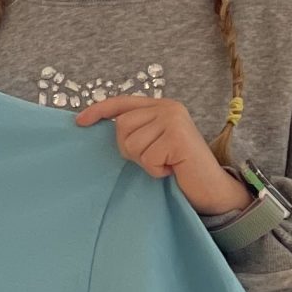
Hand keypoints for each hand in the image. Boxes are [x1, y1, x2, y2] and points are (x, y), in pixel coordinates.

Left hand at [74, 95, 250, 216]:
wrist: (212, 188)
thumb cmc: (180, 168)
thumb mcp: (154, 143)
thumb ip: (137, 130)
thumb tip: (99, 126)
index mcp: (161, 106)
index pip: (122, 103)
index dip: (99, 111)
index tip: (80, 122)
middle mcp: (168, 107)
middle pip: (122, 126)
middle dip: (130, 149)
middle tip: (154, 159)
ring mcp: (174, 120)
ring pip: (132, 143)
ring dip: (145, 161)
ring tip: (165, 163)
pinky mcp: (177, 137)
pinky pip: (147, 157)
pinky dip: (156, 170)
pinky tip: (172, 169)